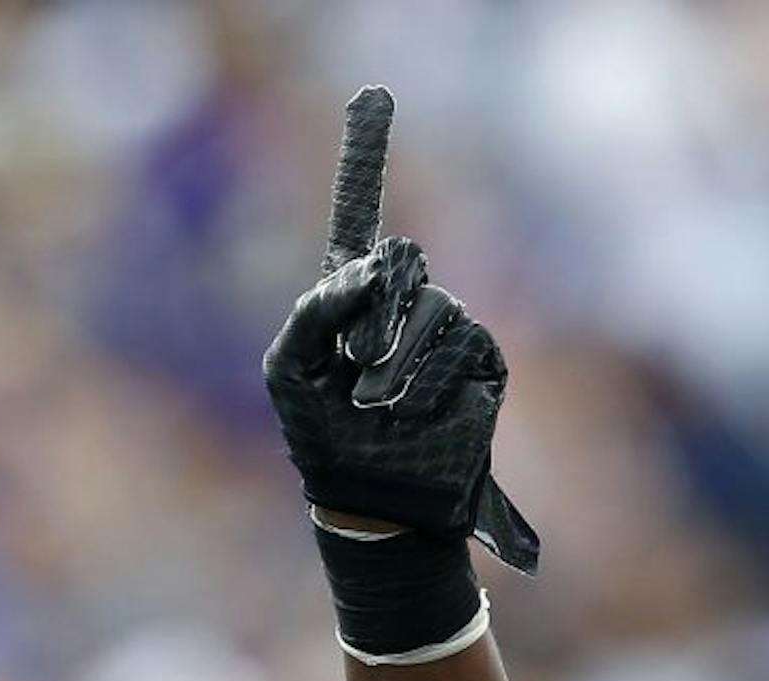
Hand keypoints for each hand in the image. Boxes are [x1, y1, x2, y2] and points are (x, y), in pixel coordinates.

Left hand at [263, 86, 537, 573]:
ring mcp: (445, 328)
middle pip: (398, 258)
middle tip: (353, 367)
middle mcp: (400, 302)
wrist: (369, 499)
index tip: (374, 93)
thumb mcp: (288, 371)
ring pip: (432, 305)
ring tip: (373, 404)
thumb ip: (310, 311)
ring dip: (393, 360)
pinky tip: (405, 414)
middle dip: (371, 313)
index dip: (365, 154)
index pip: (358, 214)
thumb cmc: (319, 435)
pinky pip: (459, 344)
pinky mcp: (481, 361)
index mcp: (348, 297)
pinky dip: (423, 381)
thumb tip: (364, 265)